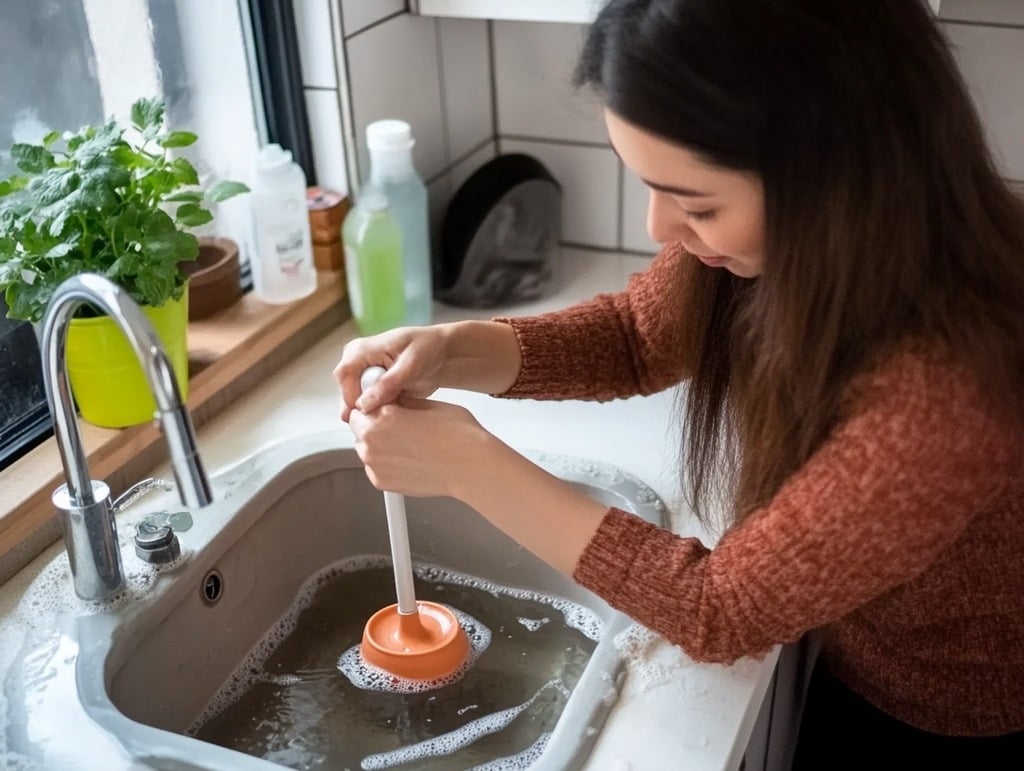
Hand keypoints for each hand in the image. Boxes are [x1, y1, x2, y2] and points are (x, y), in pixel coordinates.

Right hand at [334, 326, 448, 420]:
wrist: (441, 354)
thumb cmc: (428, 349)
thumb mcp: (411, 364)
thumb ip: (388, 384)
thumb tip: (364, 404)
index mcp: (360, 350)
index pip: (344, 376)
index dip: (353, 397)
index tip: (370, 412)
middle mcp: (356, 364)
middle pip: (346, 393)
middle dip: (363, 409)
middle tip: (389, 413)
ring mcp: (362, 378)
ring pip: (355, 404)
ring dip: (373, 413)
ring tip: (397, 409)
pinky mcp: (371, 391)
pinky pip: (367, 409)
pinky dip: (379, 414)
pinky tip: (396, 411)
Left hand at [348, 396, 490, 497]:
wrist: (471, 468)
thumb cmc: (459, 436)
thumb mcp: (429, 405)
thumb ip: (403, 403)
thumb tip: (394, 402)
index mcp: (382, 417)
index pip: (360, 407)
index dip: (375, 407)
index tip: (384, 410)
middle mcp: (372, 442)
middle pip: (360, 429)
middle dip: (374, 426)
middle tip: (400, 428)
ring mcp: (375, 465)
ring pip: (366, 449)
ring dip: (379, 446)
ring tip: (408, 445)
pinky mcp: (382, 483)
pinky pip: (375, 468)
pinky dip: (386, 464)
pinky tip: (409, 459)